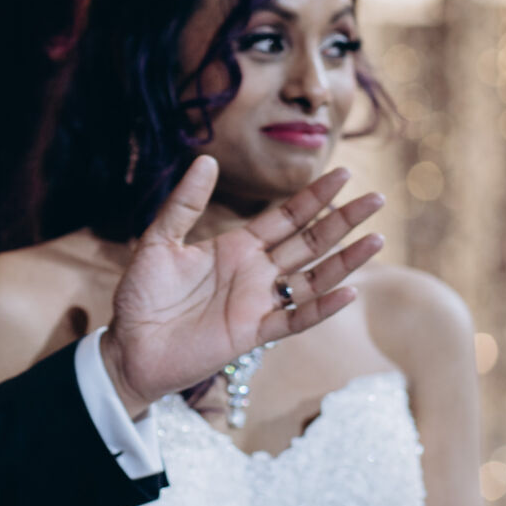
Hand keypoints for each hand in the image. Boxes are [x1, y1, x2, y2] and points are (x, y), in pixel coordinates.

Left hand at [104, 159, 384, 414]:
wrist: (129, 346)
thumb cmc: (141, 295)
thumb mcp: (159, 241)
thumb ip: (184, 204)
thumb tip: (207, 159)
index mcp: (237, 247)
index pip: (286, 217)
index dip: (314, 197)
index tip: (343, 173)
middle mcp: (255, 272)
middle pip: (310, 243)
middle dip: (342, 221)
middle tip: (376, 198)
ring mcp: (257, 303)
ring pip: (312, 279)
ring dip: (344, 261)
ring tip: (376, 239)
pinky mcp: (252, 333)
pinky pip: (294, 319)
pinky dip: (321, 308)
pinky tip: (348, 292)